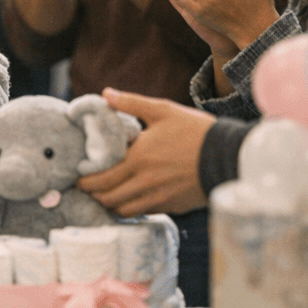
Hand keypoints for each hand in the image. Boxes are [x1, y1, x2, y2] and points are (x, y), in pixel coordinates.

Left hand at [77, 88, 212, 216]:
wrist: (228, 156)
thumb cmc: (196, 131)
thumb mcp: (163, 111)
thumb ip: (131, 103)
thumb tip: (105, 94)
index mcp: (137, 158)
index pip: (99, 179)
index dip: (84, 181)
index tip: (78, 176)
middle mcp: (144, 182)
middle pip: (106, 198)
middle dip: (92, 195)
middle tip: (85, 188)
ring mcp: (157, 197)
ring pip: (122, 210)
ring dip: (109, 205)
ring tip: (103, 195)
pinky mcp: (171, 206)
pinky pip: (142, 212)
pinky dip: (130, 209)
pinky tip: (128, 200)